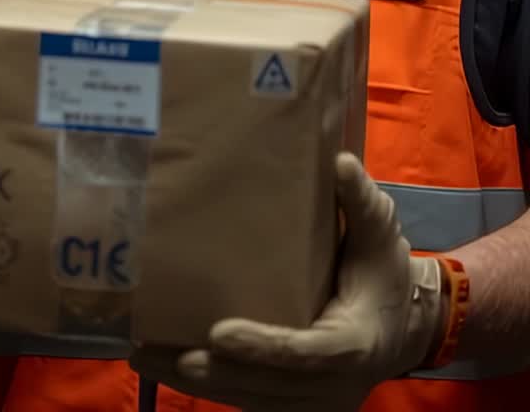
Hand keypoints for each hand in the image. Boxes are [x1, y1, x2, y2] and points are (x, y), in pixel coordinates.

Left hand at [131, 154, 444, 411]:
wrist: (404, 324)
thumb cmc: (387, 273)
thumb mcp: (382, 233)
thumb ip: (361, 201)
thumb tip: (341, 163)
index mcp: (354, 343)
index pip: (304, 352)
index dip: (262, 348)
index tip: (218, 333)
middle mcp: (333, 385)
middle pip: (266, 388)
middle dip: (212, 372)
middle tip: (158, 352)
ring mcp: (313, 401)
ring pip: (251, 401)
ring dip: (199, 383)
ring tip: (146, 357)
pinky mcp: (295, 404)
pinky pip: (250, 400)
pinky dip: (211, 386)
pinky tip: (167, 367)